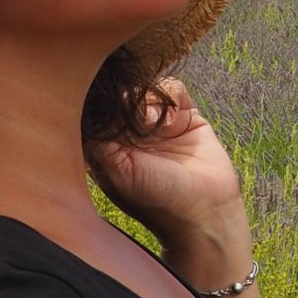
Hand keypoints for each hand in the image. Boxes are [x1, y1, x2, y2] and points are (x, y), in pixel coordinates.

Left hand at [87, 79, 249, 272]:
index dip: (104, 105)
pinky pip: (174, 89)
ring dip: (151, 98)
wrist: (205, 211)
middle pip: (123, 95)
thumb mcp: (116, 172)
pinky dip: (173, 95)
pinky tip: (175, 120)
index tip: (113, 114)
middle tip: (140, 120)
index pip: (98, 111)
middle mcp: (133, 133)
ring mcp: (160, 124)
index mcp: (110, 147)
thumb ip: (97, 141)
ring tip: (158, 123)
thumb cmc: (156, 199)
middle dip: (129, 100)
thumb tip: (92, 108)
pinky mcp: (186, 117)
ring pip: (148, 87)